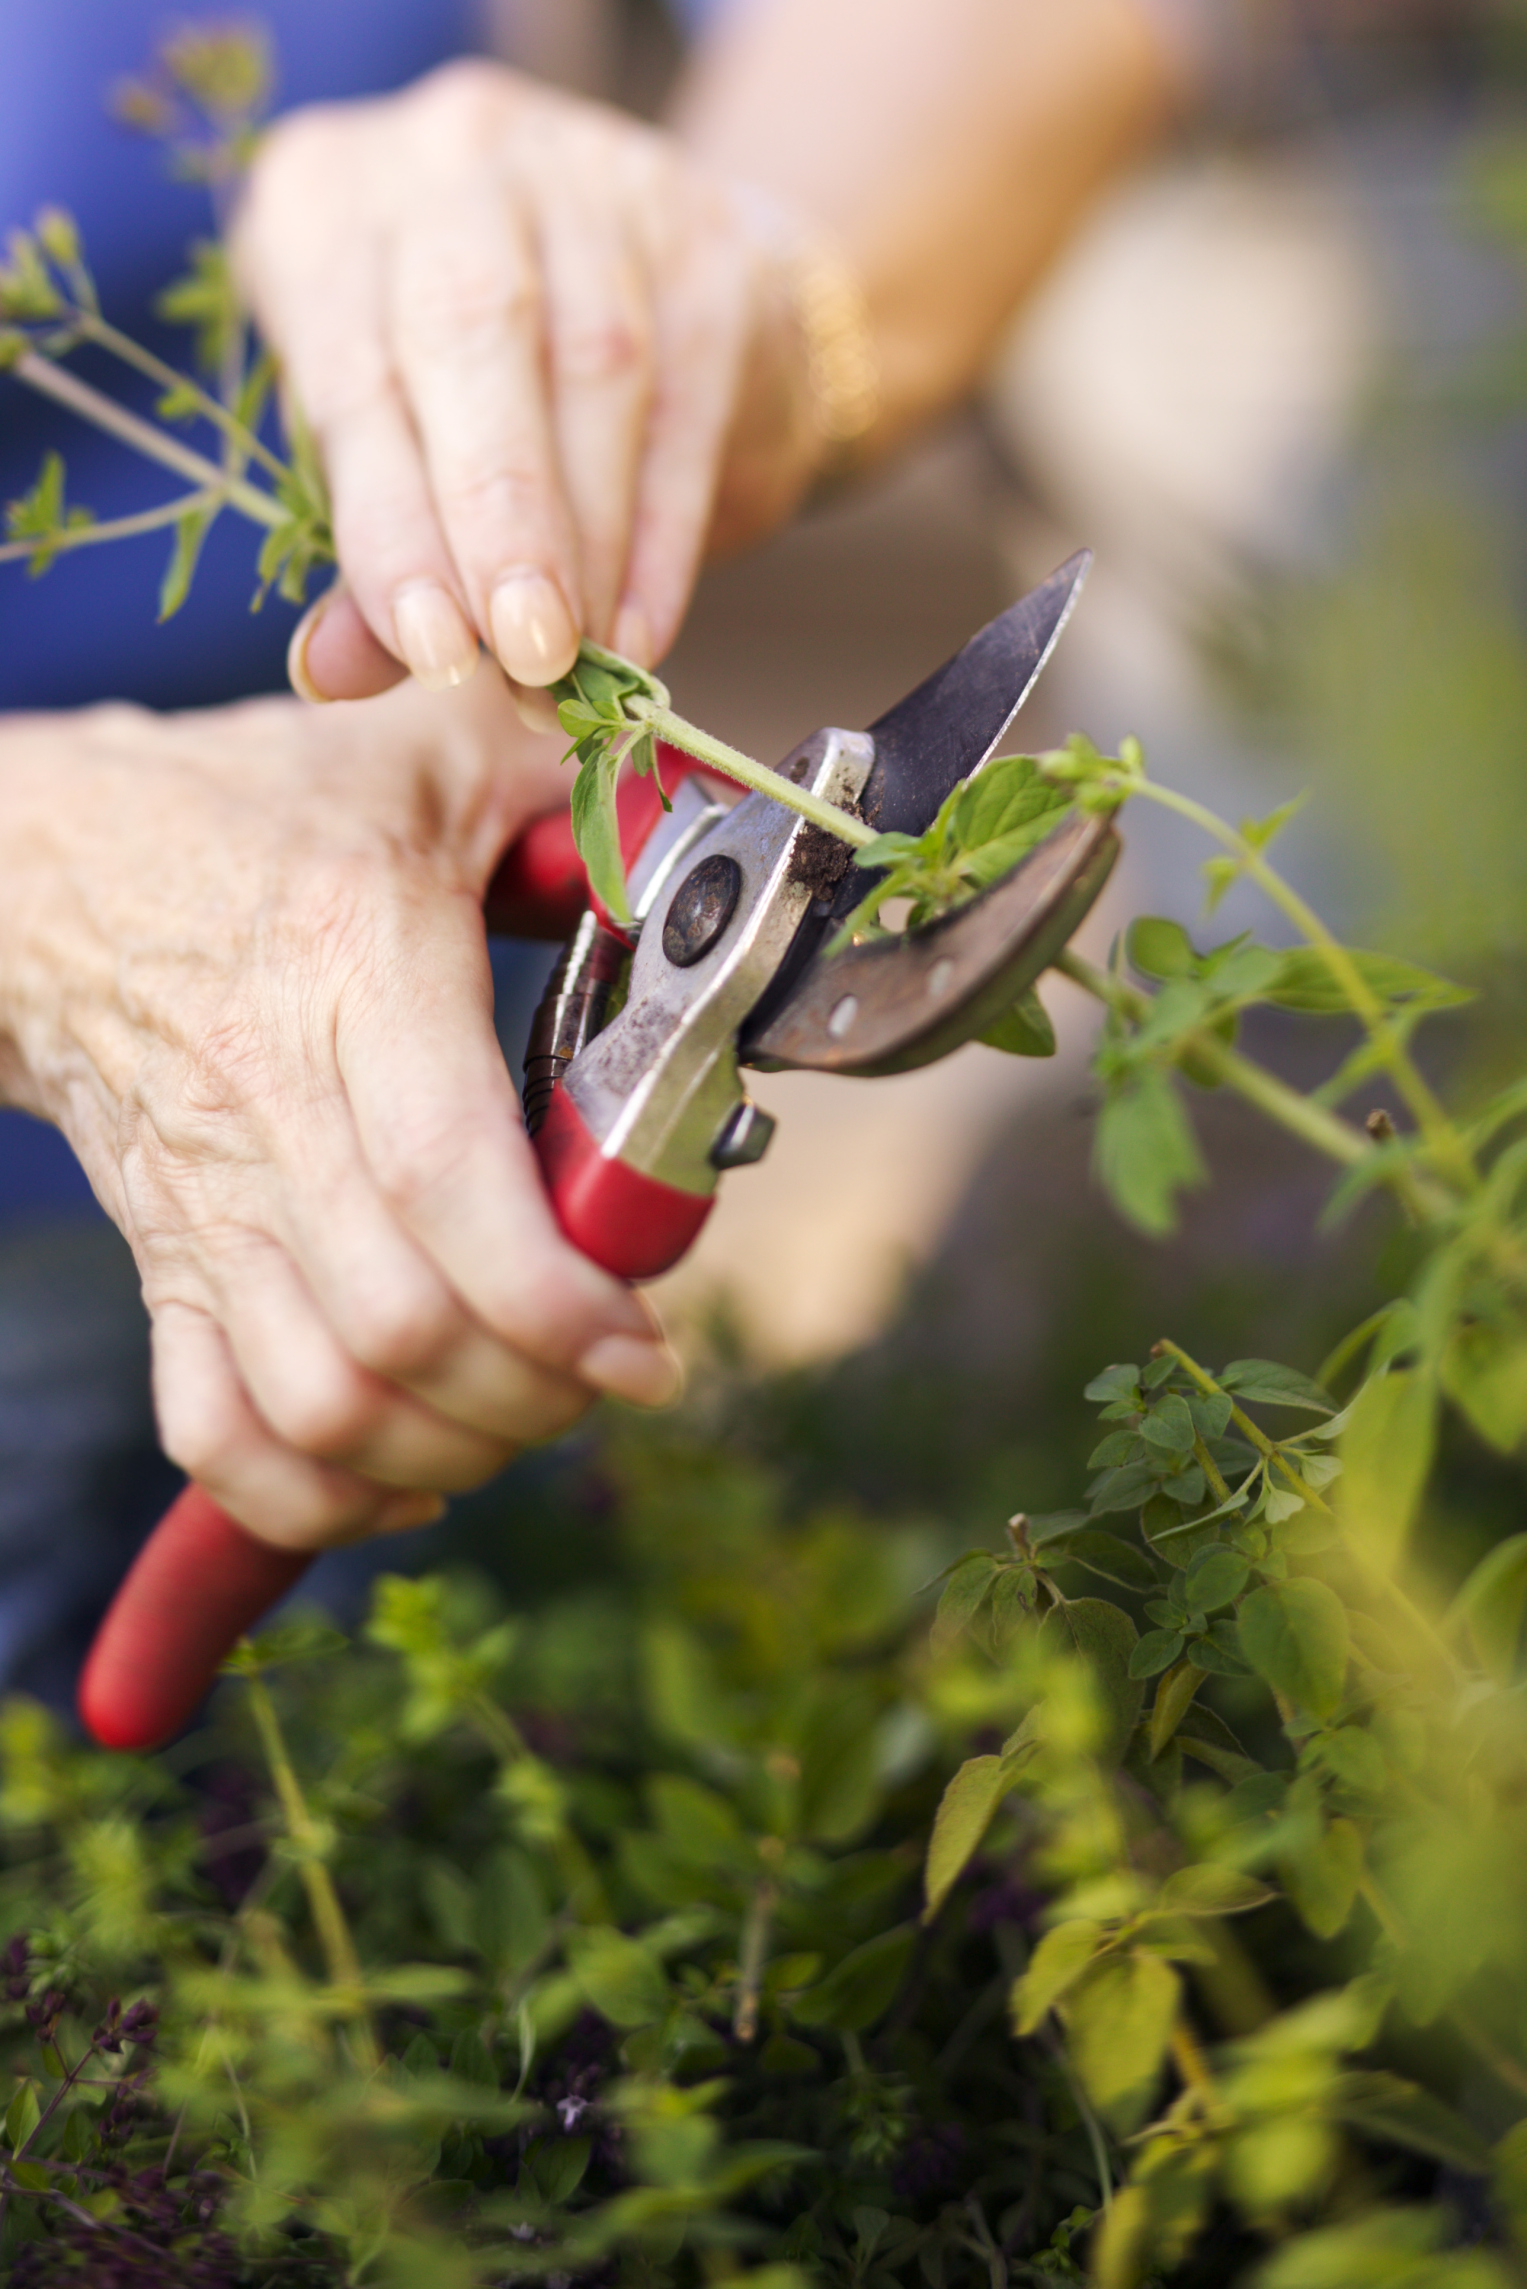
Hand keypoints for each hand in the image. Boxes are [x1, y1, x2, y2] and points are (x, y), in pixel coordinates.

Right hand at [0, 669, 680, 1549]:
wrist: (37, 874)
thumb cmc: (245, 810)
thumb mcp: (419, 748)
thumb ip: (565, 775)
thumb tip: (694, 832)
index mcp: (351, 973)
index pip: (444, 1179)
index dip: (555, 1296)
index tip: (647, 1344)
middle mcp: (271, 1112)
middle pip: (399, 1327)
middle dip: (535, 1391)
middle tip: (613, 1372)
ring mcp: (208, 1207)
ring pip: (318, 1404)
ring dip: (447, 1449)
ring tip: (527, 1415)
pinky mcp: (167, 1266)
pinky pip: (216, 1434)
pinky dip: (316, 1498)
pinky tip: (407, 1476)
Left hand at [233, 61, 821, 705]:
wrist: (658, 285)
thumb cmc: (478, 386)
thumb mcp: (392, 442)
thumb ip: (363, 549)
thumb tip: (329, 673)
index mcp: (326, 196)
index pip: (350, 367)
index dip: (391, 520)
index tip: (431, 648)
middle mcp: (452, 154)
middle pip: (473, 331)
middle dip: (500, 517)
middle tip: (525, 655)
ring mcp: (590, 179)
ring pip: (596, 370)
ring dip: (589, 545)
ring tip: (578, 666)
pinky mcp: (708, 240)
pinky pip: (686, 408)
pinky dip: (661, 540)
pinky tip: (641, 631)